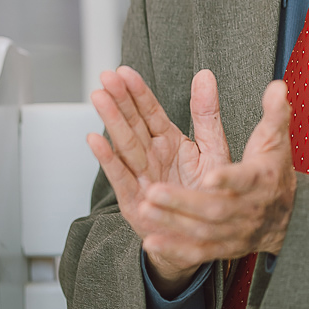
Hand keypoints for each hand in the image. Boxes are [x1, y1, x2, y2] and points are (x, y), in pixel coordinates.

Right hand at [87, 67, 232, 291]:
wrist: (205, 236)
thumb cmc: (208, 193)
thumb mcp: (214, 147)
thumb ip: (207, 112)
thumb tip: (205, 75)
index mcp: (170, 142)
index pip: (151, 112)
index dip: (138, 92)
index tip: (125, 72)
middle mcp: (152, 157)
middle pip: (133, 124)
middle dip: (119, 100)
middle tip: (106, 77)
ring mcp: (141, 177)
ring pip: (124, 144)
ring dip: (111, 121)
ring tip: (98, 98)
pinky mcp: (134, 200)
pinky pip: (120, 176)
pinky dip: (108, 158)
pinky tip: (95, 139)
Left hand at [135, 80, 296, 271]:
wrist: (285, 218)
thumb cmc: (273, 172)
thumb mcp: (274, 140)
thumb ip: (274, 113)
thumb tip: (277, 86)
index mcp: (260, 179)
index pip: (245, 179)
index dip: (228, 179)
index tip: (209, 176)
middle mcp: (246, 209)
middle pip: (214, 208)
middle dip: (183, 201)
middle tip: (153, 191)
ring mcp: (233, 232)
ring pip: (200, 232)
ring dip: (172, 221)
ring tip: (145, 208)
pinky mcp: (221, 248)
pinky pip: (196, 253)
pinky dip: (174, 249)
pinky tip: (151, 242)